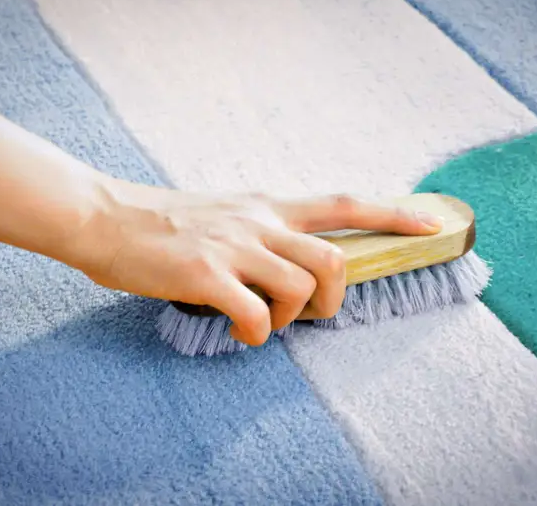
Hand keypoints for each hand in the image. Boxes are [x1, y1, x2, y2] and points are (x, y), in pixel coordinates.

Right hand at [71, 180, 443, 346]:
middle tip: (307, 313)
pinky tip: (237, 332)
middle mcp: (258, 222)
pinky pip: (256, 315)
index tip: (432, 223)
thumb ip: (259, 234)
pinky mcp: (206, 273)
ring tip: (260, 322)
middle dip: (334, 296)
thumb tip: (285, 271)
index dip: (392, 214)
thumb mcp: (222, 214)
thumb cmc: (161, 222)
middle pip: (333, 258)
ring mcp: (233, 246)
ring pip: (301, 287)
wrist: (104, 217)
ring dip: (290, 318)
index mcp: (266, 207)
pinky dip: (255, 334)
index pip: (342, 203)